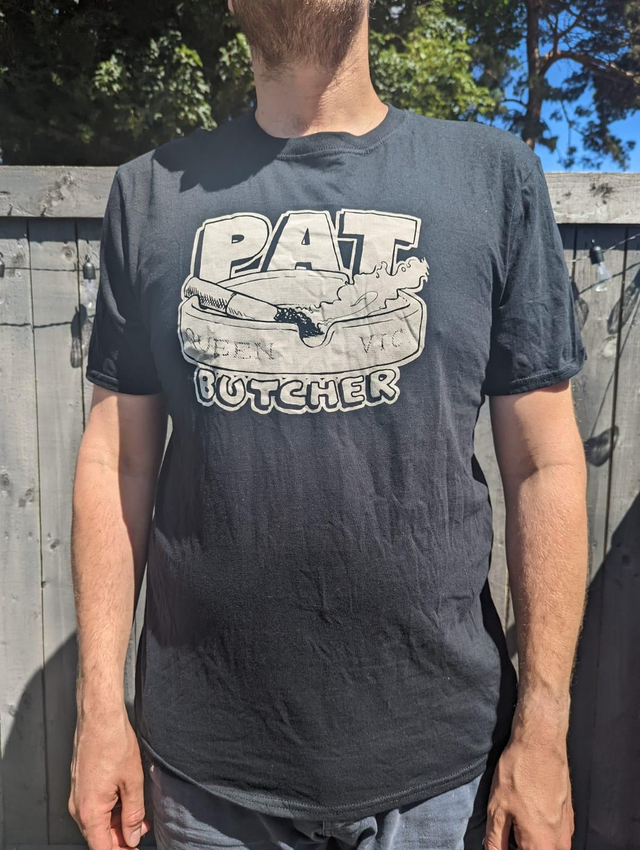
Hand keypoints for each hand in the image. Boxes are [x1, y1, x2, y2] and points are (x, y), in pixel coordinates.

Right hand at [68, 705, 151, 849]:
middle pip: (98, 837)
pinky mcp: (80, 785)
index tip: (135, 848)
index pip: (103, 848)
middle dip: (121, 838)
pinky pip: (93, 807)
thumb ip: (133, 814)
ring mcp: (77, 796)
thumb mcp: (133, 781)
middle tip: (141, 831)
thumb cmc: (113, 742)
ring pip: (96, 822)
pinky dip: (110, 810)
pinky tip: (126, 801)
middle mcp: (78, 807)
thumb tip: (132, 837)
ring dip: (116, 824)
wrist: (99, 716)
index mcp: (90, 812)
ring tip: (138, 816)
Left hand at [485, 731, 573, 849]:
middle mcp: (560, 843)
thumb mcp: (497, 808)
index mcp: (541, 845)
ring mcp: (568, 830)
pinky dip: (541, 835)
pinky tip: (527, 816)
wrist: (541, 742)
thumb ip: (495, 840)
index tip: (503, 840)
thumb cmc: (519, 772)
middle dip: (521, 846)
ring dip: (531, 843)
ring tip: (515, 826)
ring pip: (549, 848)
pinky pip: (556, 838)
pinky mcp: (569, 818)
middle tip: (507, 834)